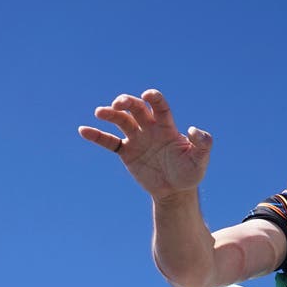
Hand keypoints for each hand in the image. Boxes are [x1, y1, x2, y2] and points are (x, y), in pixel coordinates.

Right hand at [78, 89, 212, 200]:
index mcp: (167, 127)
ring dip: (110, 114)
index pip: (160, 107)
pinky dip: (96, 136)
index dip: (154, 98)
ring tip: (100, 112)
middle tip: (119, 104)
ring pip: (121, 121)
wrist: (176, 191)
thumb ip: (202, 143)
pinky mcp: (126, 152)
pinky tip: (83, 130)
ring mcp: (136, 139)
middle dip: (127, 102)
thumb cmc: (190, 173)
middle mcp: (150, 128)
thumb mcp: (200, 160)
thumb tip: (193, 129)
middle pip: (136, 108)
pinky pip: (109, 142)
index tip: (147, 95)